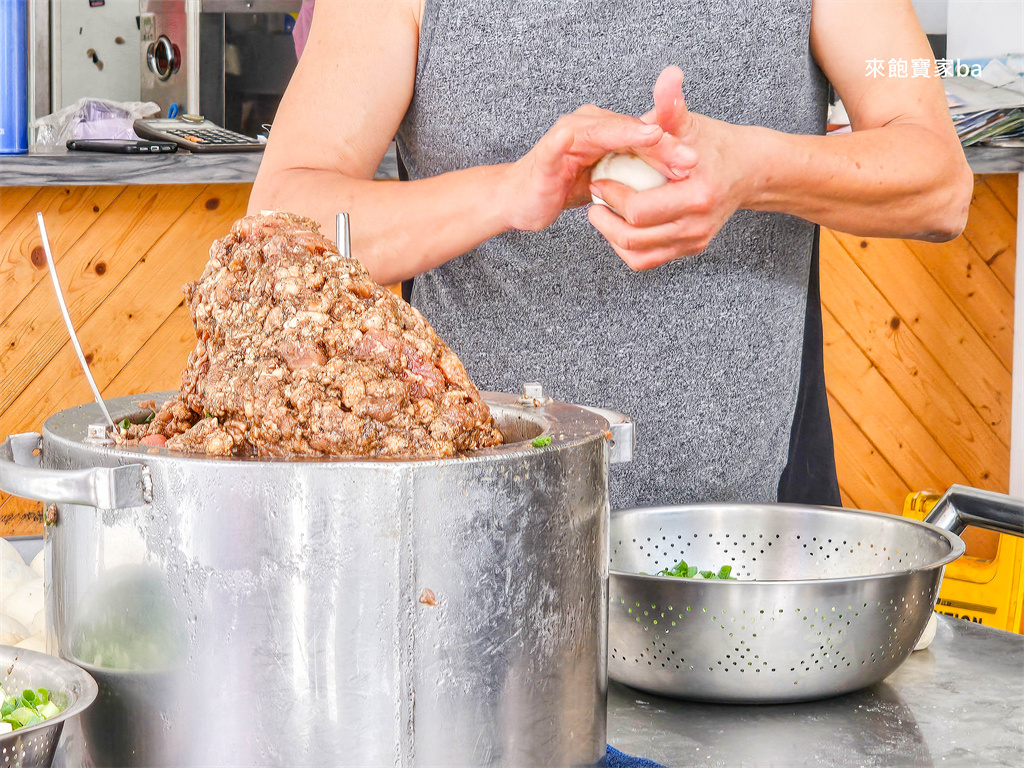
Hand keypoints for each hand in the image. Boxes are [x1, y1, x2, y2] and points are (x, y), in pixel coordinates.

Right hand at [503, 104, 697, 231]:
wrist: (520, 200)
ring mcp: (567, 135)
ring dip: (632, 134)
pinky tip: (598, 140)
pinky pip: (562, 142)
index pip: (643, 135)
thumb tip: (672, 178)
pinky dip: (576, 139)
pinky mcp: (548, 152)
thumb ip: (632, 172)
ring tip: (659, 138)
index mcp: (605, 131)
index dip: (670, 146)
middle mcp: (588, 125)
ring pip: (604, 130)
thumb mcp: (606, 180)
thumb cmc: (562, 187)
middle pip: (630, 130)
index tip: (696, 161)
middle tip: (690, 157)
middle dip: (661, 142)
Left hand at [588, 67, 753, 269]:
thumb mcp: (691, 123)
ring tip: (601, 213)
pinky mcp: (690, 249)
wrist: (747, 171)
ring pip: (638, 255)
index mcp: (697, 195)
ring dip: (611, 236)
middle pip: (633, 238)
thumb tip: (668, 75)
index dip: (611, 196)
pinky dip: (628, 248)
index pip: (639, 210)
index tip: (599, 179)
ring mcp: (694, 241)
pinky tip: (619, 226)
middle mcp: (697, 225)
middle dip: (605, 220)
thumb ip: (673, 105)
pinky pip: (648, 260)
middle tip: (593, 198)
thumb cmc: (714, 144)